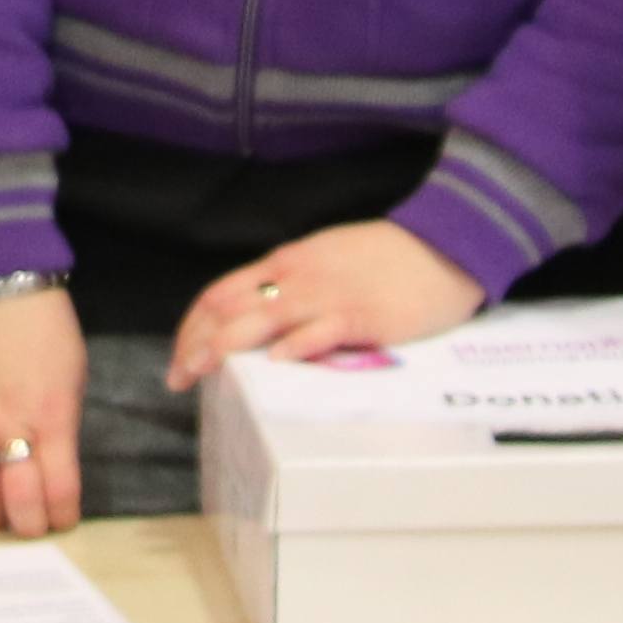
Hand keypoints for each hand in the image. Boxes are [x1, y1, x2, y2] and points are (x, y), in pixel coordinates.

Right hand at [0, 285, 87, 537]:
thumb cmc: (45, 327)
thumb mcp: (73, 375)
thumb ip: (62, 423)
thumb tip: (52, 462)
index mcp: (54, 416)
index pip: (60, 488)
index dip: (63, 516)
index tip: (64, 524)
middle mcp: (13, 425)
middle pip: (18, 498)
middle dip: (28, 526)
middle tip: (31, 532)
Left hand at [167, 221, 483, 391]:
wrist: (444, 243)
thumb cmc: (385, 259)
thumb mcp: (324, 261)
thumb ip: (289, 287)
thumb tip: (253, 319)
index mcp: (285, 264)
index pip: (220, 294)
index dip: (192, 326)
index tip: (178, 356)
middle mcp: (297, 277)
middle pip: (231, 309)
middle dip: (196, 345)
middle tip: (178, 378)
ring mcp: (328, 295)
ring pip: (264, 319)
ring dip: (227, 347)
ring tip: (203, 373)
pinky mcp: (363, 316)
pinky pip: (323, 329)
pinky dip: (296, 345)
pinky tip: (275, 362)